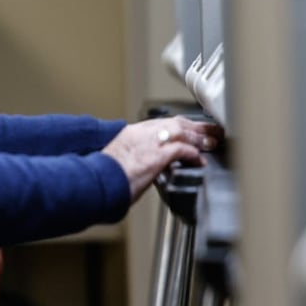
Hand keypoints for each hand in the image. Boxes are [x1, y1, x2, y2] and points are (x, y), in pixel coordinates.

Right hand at [103, 116, 221, 200]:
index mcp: (129, 135)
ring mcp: (148, 143)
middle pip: (174, 123)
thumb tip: (142, 171)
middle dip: (195, 126)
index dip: (179, 125)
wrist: (94, 182)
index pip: (160, 124)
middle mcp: (140, 134)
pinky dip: (193, 154)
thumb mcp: (116, 162)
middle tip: (210, 130)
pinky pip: (182, 149)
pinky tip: (200, 161)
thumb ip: (132, 161)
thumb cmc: (102, 178)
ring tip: (212, 143)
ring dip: (199, 137)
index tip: (189, 128)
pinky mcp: (156, 155)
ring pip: (181, 131)